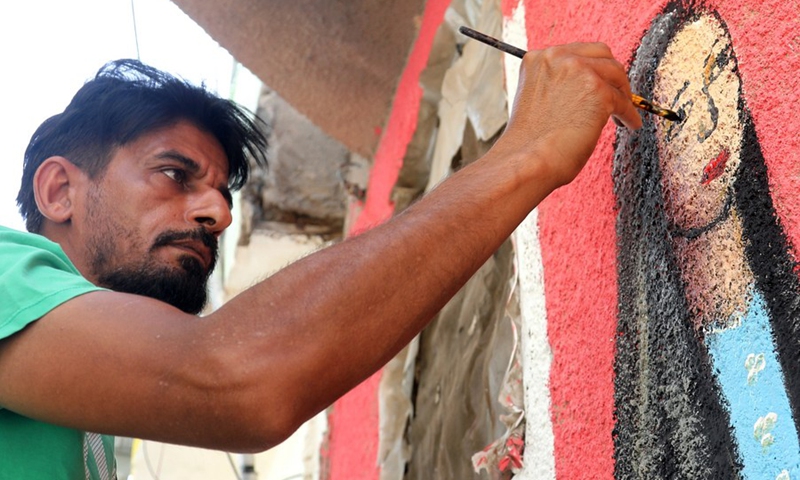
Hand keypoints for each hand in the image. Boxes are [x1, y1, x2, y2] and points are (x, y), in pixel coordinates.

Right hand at [497, 42, 641, 187]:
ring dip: (623, 95)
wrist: (528, 161)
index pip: (576, 52)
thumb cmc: (528, 142)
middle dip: (611, 76)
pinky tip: (629, 124)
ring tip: (623, 114)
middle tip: (616, 95)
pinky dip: (629, 114)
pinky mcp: (599, 91)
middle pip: (602, 55)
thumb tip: (584, 88)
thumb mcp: (535, 98)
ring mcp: (579, 71)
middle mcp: (558, 57)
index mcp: (538, 59)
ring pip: (616, 75)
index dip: (592, 68)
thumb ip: (556, 84)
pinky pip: (624, 102)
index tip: (598, 83)